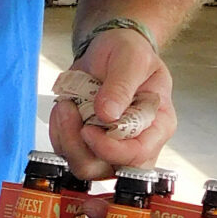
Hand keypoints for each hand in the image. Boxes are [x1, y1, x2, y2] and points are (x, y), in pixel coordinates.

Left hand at [48, 28, 175, 178]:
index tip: (88, 129)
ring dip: (65, 137)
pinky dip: (58, 132)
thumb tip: (108, 114)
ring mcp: (110, 146)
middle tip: (68, 111)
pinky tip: (64, 108)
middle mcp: (136, 143)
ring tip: (65, 105)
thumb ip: (122, 85)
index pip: (137, 155)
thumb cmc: (130, 52)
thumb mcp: (133, 58)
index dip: (110, 150)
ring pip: (83, 165)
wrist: (110, 48)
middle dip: (80, 147)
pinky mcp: (87, 143)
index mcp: (158, 126)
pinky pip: (66, 151)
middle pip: (106, 169)